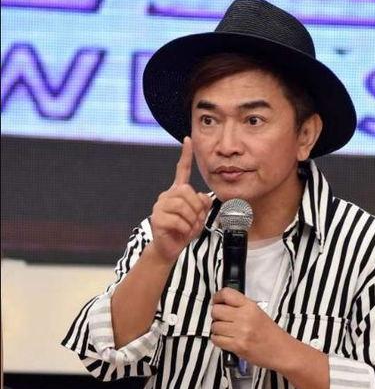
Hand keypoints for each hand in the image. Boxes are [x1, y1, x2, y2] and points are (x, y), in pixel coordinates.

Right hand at [150, 136, 212, 263]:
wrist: (169, 248)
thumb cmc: (184, 231)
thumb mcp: (199, 217)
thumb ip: (203, 204)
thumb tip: (201, 197)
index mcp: (178, 192)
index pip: (182, 171)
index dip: (185, 155)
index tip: (188, 139)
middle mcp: (167, 195)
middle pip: (187, 192)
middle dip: (196, 209)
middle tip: (195, 221)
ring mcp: (160, 206)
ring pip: (183, 207)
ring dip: (191, 221)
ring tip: (188, 228)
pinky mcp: (157, 218)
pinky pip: (178, 221)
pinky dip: (185, 230)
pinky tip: (181, 233)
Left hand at [210, 288, 289, 371]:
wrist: (281, 351)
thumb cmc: (270, 333)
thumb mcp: (258, 312)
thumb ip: (240, 307)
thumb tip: (222, 304)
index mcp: (250, 306)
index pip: (227, 294)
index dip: (217, 297)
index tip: (216, 301)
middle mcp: (245, 317)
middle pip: (216, 310)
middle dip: (216, 316)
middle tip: (222, 319)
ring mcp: (241, 332)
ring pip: (214, 326)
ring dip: (217, 329)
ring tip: (226, 331)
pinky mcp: (237, 346)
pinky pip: (216, 339)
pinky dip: (218, 340)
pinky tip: (226, 339)